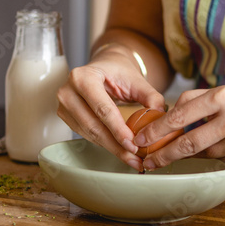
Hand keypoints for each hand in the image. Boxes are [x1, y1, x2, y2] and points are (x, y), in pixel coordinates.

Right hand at [56, 48, 165, 169]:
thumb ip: (152, 97)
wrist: (104, 67)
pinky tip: (120, 150)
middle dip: (116, 146)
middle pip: (94, 125)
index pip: (102, 109)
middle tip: (135, 158)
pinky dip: (104, 144)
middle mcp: (68, 91)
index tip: (133, 145)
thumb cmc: (119, 72)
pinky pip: (86, 135)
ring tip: (132, 158)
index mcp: (83, 77)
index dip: (118, 130)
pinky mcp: (66, 116)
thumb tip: (160, 117)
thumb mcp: (137, 80)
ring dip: (112, 149)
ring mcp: (64, 105)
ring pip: (89, 134)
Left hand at [133, 85, 224, 169]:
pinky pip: (224, 160)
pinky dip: (221, 155)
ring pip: (205, 153)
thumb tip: (172, 117)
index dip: (157, 130)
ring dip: (196, 153)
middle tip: (148, 160)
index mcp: (223, 96)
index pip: (180, 115)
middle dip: (163, 154)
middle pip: (186, 143)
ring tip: (196, 148)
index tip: (142, 139)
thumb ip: (203, 102)